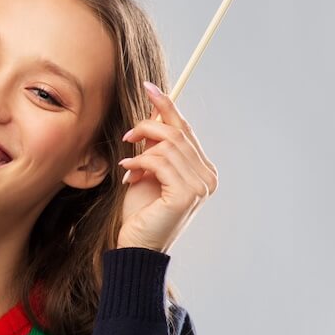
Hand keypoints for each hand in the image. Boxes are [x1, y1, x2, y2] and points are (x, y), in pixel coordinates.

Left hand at [117, 82, 217, 251]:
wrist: (135, 246)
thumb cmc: (139, 213)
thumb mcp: (148, 173)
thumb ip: (155, 149)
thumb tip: (152, 116)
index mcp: (202, 169)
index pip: (186, 129)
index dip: (167, 105)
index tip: (148, 87)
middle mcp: (207, 177)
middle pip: (178, 132)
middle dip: (148, 127)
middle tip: (126, 136)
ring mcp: (200, 186)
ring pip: (168, 145)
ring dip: (141, 150)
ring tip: (127, 165)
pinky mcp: (186, 195)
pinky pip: (160, 162)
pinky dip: (140, 162)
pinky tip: (129, 173)